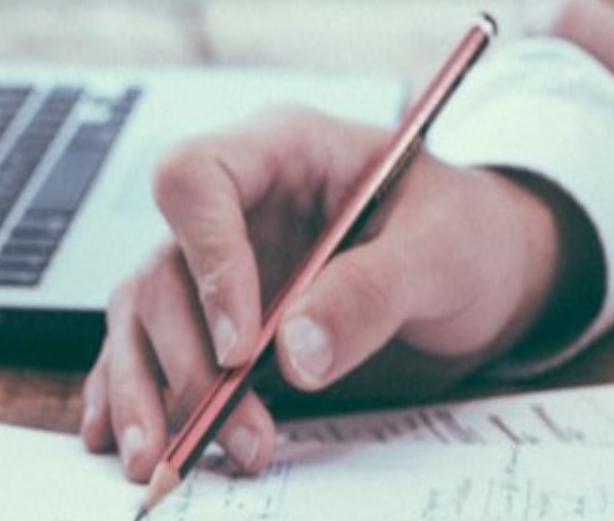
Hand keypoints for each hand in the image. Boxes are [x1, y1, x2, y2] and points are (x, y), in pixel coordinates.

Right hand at [80, 107, 593, 481]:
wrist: (485, 276)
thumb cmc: (466, 236)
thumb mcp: (441, 252)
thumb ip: (372, 293)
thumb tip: (296, 353)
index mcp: (284, 152)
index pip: (198, 180)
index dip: (207, 259)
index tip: (241, 344)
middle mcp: (236, 205)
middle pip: (164, 268)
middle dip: (188, 360)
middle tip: (232, 429)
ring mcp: (218, 264)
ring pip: (144, 316)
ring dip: (149, 391)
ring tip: (160, 461)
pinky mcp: (217, 319)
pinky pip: (151, 350)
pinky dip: (135, 396)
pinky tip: (128, 441)